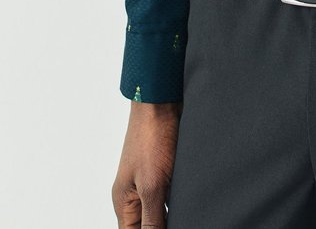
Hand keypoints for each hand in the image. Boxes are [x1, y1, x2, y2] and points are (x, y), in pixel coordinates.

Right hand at [112, 100, 182, 227]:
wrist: (161, 100)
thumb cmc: (151, 137)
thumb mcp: (153, 185)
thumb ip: (153, 220)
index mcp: (124, 203)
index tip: (172, 228)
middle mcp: (133, 196)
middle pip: (147, 226)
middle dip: (162, 225)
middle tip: (186, 219)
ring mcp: (148, 182)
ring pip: (160, 212)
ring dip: (173, 214)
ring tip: (189, 213)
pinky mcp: (162, 170)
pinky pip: (169, 196)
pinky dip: (179, 201)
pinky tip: (191, 201)